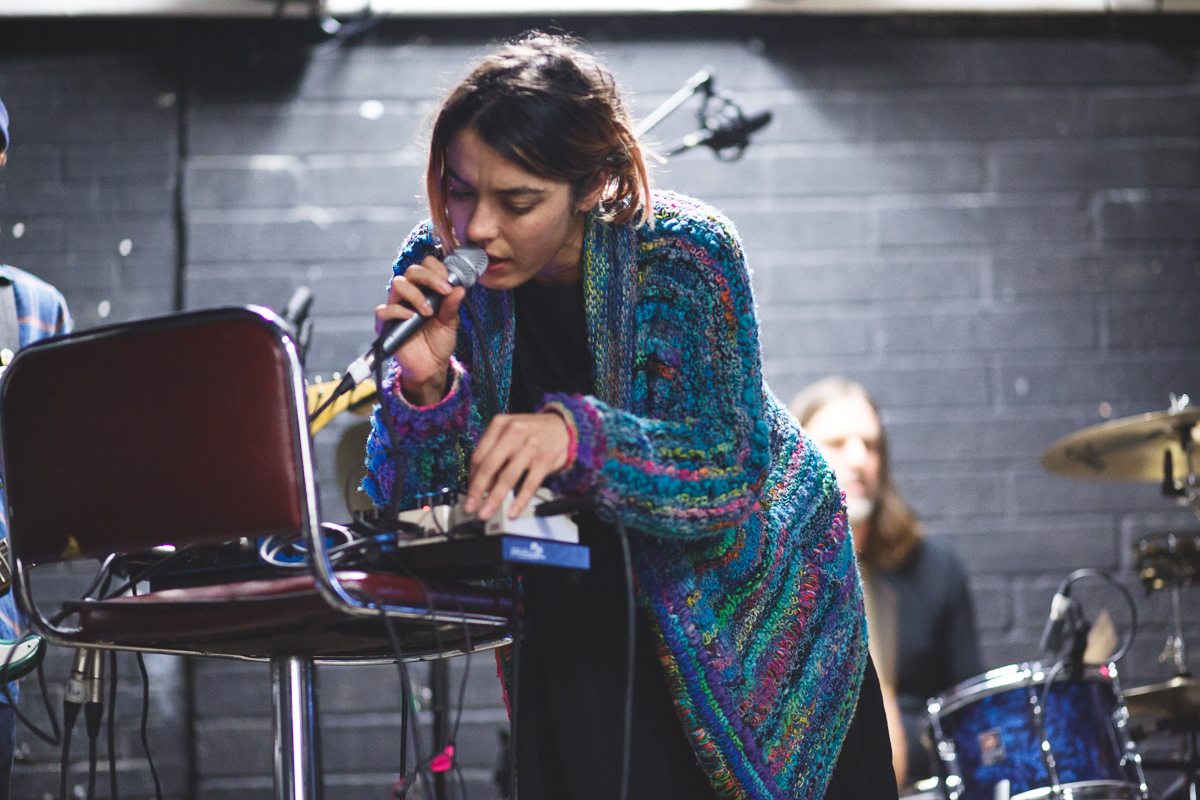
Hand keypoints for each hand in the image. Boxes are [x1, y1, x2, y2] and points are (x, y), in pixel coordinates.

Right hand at [374, 256, 466, 405]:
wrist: (431, 366)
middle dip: (429, 277)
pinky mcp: (386, 323)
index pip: (426, 266)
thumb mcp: (451, 323)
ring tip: (428, 311)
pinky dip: (397, 311)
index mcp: (426, 289)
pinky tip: (410, 317)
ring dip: (416, 295)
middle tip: (443, 291)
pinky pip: (384, 310)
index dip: (437, 270)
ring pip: (398, 285)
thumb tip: (460, 288)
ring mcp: (396, 306)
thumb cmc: (439, 341)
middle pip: (411, 270)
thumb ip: (452, 306)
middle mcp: (409, 294)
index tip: (449, 283)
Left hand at [465, 412, 570, 518]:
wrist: (563, 427)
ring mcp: (531, 446)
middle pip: (489, 466)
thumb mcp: (509, 433)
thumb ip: (494, 454)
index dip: (472, 478)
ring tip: (486, 512)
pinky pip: (529, 484)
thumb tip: (482, 484)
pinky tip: (512, 511)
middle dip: (477, 490)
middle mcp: (514, 432)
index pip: (479, 455)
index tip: (468, 494)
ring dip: (495, 499)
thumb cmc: (531, 432)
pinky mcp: (545, 459)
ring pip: (507, 477)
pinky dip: (519, 501)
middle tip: (470, 507)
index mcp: (500, 424)